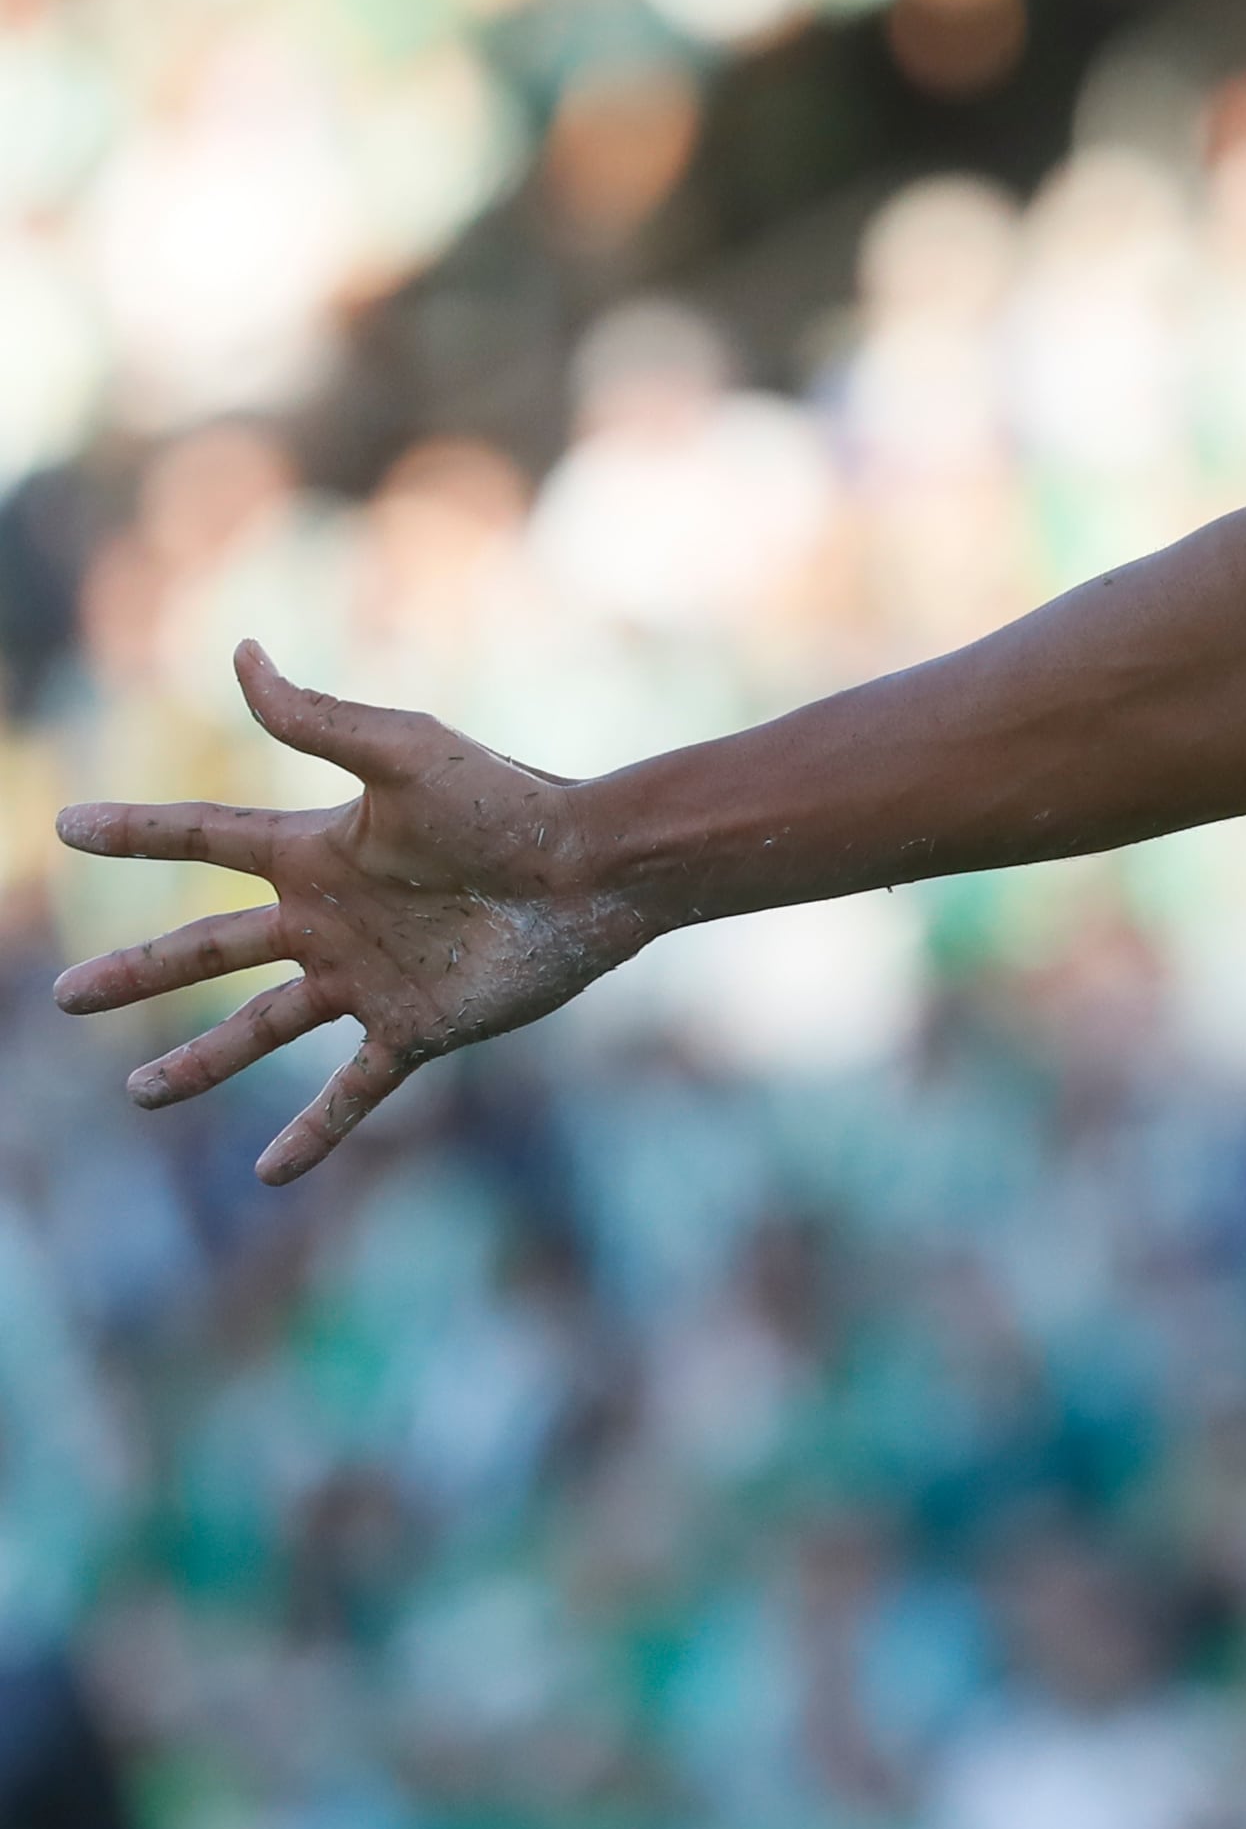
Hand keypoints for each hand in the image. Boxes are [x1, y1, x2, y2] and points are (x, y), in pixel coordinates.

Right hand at [48, 642, 640, 1183]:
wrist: (594, 871)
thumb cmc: (510, 801)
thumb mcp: (404, 751)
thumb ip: (317, 719)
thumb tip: (240, 654)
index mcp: (319, 850)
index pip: (206, 839)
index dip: (139, 832)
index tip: (68, 827)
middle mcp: (331, 919)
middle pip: (209, 949)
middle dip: (138, 973)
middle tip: (66, 996)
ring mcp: (369, 978)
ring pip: (262, 1028)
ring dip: (199, 1062)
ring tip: (139, 1093)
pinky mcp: (417, 1027)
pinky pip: (354, 1090)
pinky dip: (315, 1130)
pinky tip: (272, 1174)